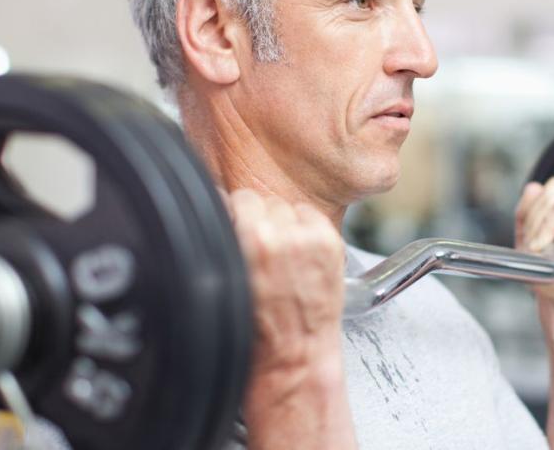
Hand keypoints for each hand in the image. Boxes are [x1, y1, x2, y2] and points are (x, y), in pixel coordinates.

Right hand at [228, 189, 345, 372]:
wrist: (293, 356)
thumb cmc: (256, 330)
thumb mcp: (226, 278)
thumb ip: (224, 241)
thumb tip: (223, 209)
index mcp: (248, 242)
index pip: (236, 198)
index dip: (236, 216)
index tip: (237, 228)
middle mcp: (279, 236)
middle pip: (262, 200)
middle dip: (259, 220)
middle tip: (260, 249)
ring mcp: (308, 239)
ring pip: (287, 206)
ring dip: (283, 223)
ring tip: (282, 254)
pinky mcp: (330, 243)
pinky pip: (311, 215)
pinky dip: (306, 228)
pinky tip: (300, 253)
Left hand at [514, 177, 553, 301]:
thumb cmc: (553, 277)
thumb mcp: (531, 236)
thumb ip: (530, 209)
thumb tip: (533, 187)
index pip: (542, 190)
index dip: (529, 212)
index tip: (532, 240)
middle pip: (547, 189)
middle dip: (533, 219)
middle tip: (539, 247)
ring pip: (552, 196)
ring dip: (539, 225)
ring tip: (545, 248)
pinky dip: (547, 227)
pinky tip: (549, 246)